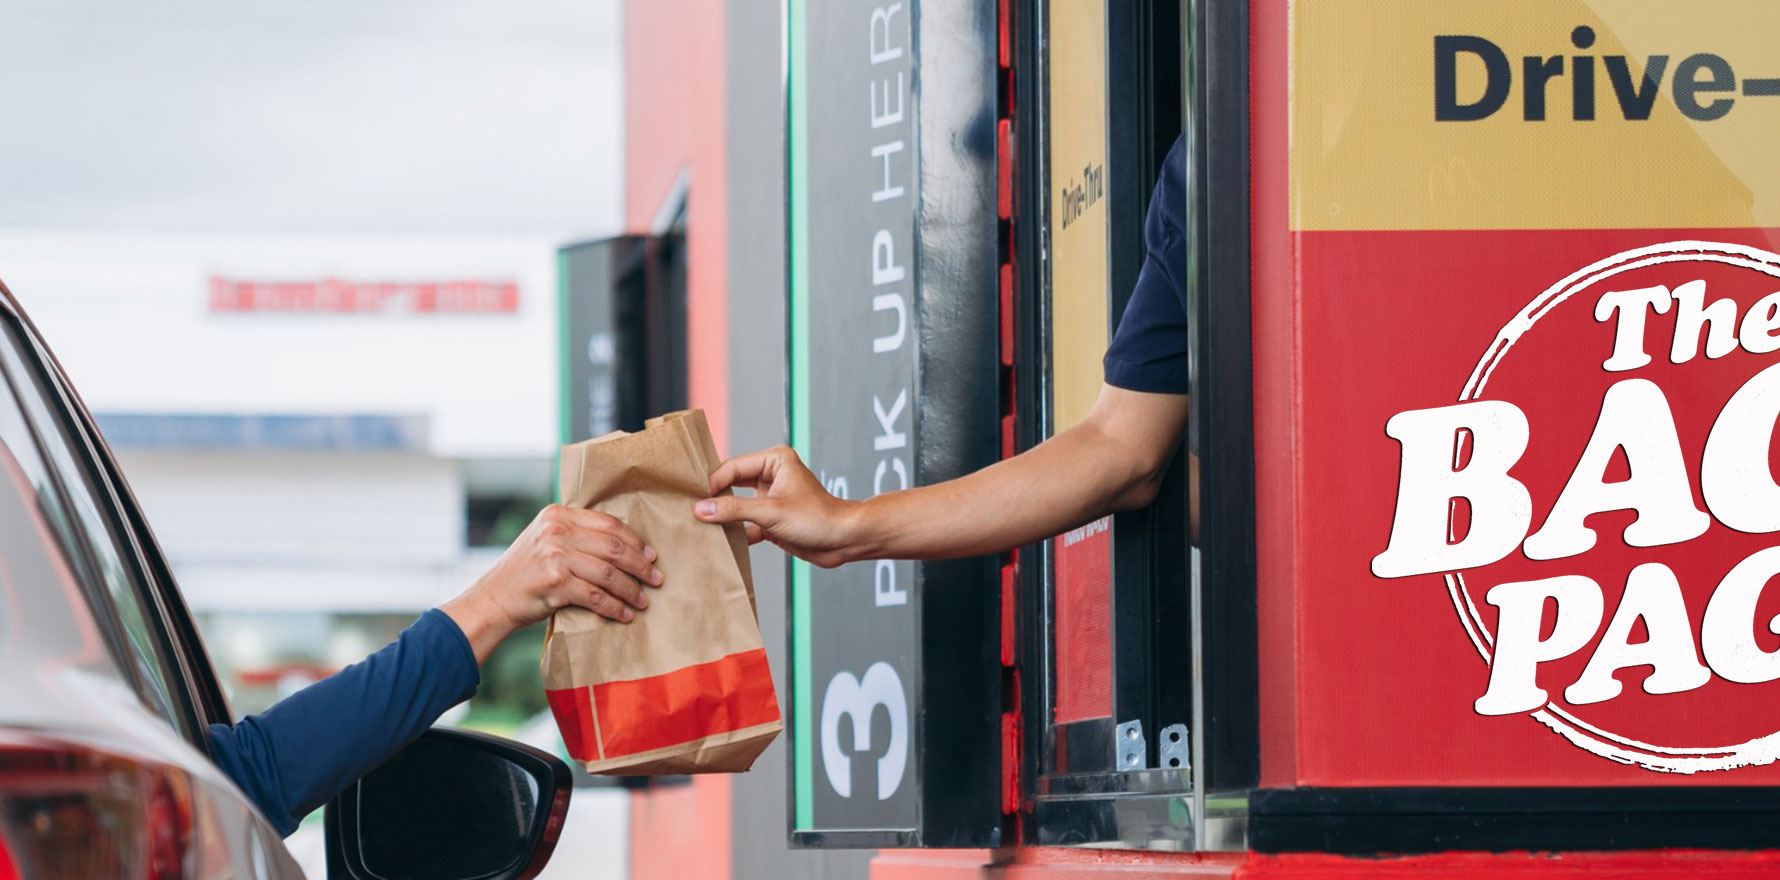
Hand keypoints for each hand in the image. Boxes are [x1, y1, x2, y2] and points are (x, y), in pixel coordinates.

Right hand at [441, 504, 662, 662]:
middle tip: (656, 579)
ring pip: (609, 573)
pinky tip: (624, 614)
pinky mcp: (555, 583)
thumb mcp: (547, 539)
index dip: (635, 541)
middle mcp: (557, 530)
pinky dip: (614, 607)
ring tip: (643, 601)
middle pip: (614, 547)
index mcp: (558, 514)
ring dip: (631, 590)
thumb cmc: (527, 572)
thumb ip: (577, 534)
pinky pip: (596, 596)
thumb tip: (626, 546)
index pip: (609, 523)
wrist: (494, 598)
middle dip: (640, 565)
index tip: (650, 556)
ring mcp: (555, 555)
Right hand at [694, 445, 856, 567]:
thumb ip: (734, 510)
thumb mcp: (771, 512)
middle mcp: (771, 476)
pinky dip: (735, 533)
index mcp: (774, 461)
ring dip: (723, 517)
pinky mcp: (771, 520)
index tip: (695, 500)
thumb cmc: (818, 518)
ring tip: (699, 526)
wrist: (844, 541)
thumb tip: (701, 509)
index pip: (733, 467)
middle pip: (732, 484)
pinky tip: (719, 542)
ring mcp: (770, 498)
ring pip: (737, 506)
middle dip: (714, 498)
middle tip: (690, 509)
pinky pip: (745, 524)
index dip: (713, 483)